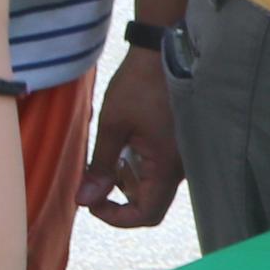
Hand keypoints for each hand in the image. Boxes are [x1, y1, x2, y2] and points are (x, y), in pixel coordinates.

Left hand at [76, 55, 180, 228]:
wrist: (164, 52)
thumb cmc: (139, 86)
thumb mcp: (112, 126)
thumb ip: (101, 167)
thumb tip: (85, 200)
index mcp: (166, 166)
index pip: (146, 214)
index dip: (117, 217)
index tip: (93, 201)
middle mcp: (181, 167)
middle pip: (150, 202)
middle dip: (119, 196)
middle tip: (96, 176)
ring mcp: (183, 156)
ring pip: (154, 186)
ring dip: (128, 180)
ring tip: (111, 153)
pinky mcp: (181, 144)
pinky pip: (160, 169)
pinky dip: (139, 166)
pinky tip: (127, 144)